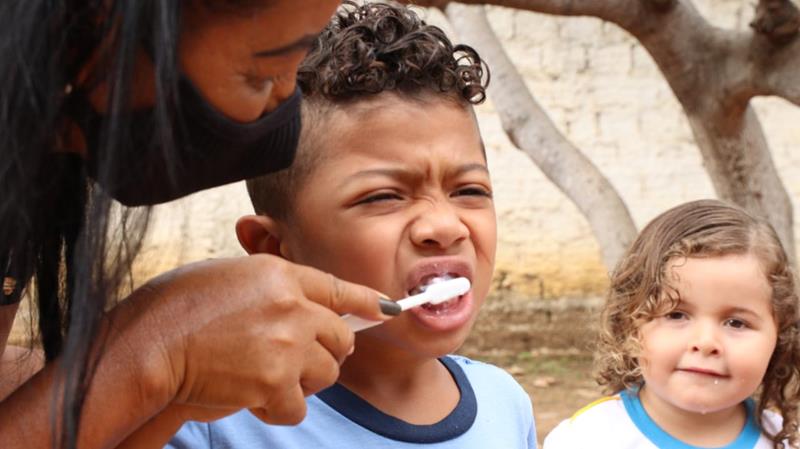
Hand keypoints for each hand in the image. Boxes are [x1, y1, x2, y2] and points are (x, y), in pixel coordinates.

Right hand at [128, 254, 393, 427]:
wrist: (149, 344)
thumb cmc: (176, 307)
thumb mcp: (231, 276)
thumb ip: (273, 288)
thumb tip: (302, 305)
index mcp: (280, 274)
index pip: (338, 289)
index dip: (366, 302)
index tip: (387, 311)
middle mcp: (292, 307)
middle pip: (339, 338)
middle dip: (325, 352)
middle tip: (296, 359)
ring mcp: (286, 345)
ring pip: (326, 374)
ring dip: (302, 381)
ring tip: (265, 376)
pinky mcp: (274, 382)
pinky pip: (298, 406)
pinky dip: (279, 408)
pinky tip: (254, 398)